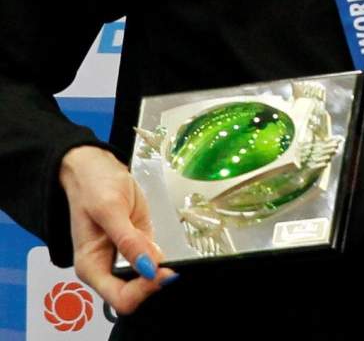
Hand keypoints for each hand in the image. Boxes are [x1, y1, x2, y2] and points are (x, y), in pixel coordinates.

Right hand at [58, 145, 176, 314]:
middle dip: (153, 281)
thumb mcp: (110, 209)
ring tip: (167, 256)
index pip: (119, 297)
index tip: (161, 273)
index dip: (142, 290)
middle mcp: (106, 266)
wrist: (96, 167)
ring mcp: (123, 256)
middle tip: (170, 266)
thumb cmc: (93, 185)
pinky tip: (165, 249)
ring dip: (160, 270)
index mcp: (91, 265)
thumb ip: (128, 240)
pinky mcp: (137, 244)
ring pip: (146, 279)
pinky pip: (153, 260)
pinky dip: (162, 258)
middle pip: (134, 293)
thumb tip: (149, 267)